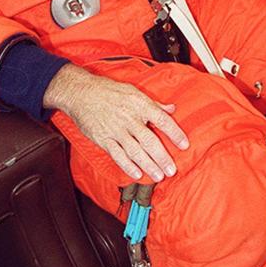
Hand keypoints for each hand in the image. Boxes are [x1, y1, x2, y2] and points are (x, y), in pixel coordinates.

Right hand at [44, 64, 189, 181]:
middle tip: (172, 170)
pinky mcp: (103, 139)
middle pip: (149, 140)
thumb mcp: (133, 91)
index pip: (162, 119)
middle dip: (162, 157)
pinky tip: (137, 174)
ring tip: (159, 175)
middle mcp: (129, 118)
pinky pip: (118, 155)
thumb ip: (154, 103)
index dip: (174, 133)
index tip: (184, 144)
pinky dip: (128, 166)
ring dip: (148, 165)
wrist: (81, 93)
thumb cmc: (108, 91)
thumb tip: (172, 109)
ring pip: (135, 151)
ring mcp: (116, 130)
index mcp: (139, 104)